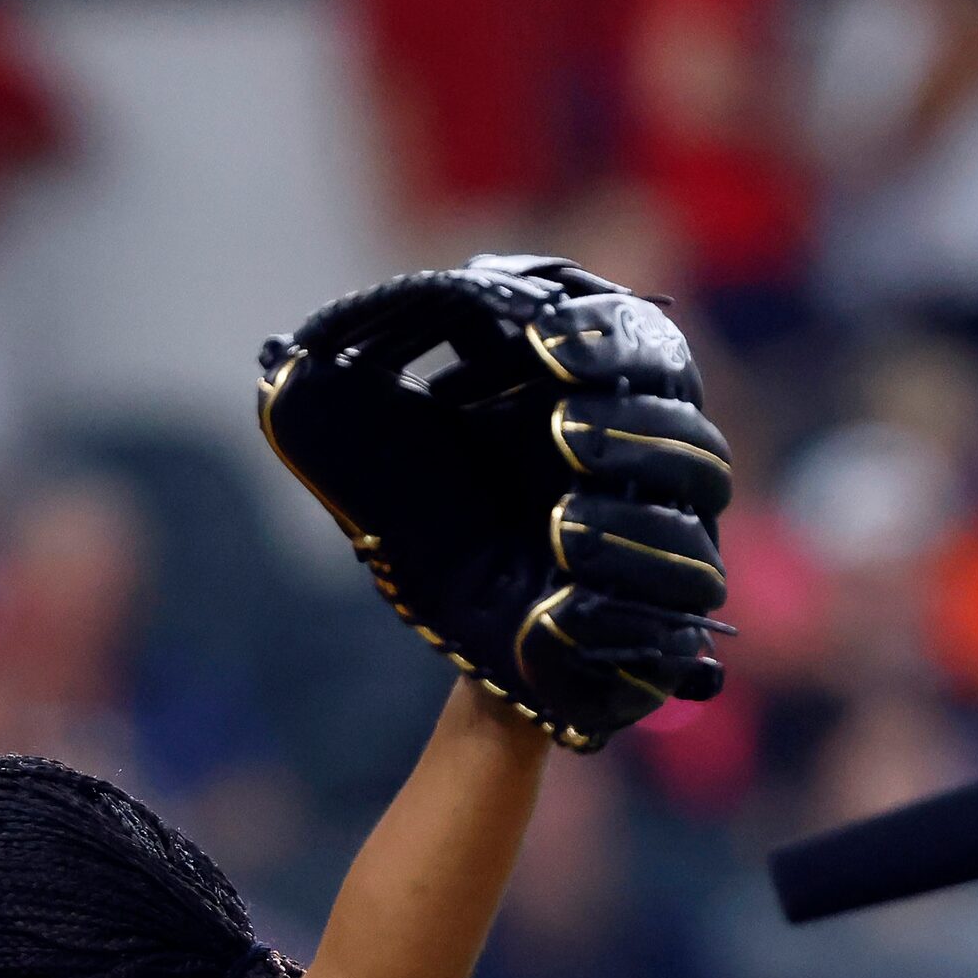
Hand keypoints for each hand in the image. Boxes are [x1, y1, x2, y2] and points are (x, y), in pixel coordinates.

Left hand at [255, 257, 730, 750]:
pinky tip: (564, 604)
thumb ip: (346, 419)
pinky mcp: (672, 620)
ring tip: (561, 524)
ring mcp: (674, 540)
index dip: (602, 332)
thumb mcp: (387, 475)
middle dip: (629, 421)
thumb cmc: (443, 541)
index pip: (638, 343)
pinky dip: (625, 602)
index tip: (540, 330)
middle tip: (560, 427)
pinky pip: (680, 606)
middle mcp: (655, 465)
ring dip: (631, 516)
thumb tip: (281, 374)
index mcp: (597, 403)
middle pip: (685, 426)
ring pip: (696, 513)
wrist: (475, 647)